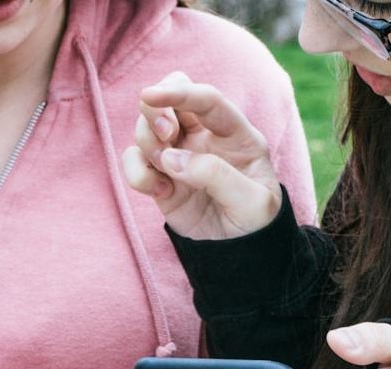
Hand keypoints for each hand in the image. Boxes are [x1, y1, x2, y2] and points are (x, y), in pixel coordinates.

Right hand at [123, 71, 281, 239]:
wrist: (238, 253)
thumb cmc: (256, 222)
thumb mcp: (252, 202)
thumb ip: (216, 175)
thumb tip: (171, 159)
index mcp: (235, 133)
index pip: (206, 99)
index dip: (178, 92)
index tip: (150, 95)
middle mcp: (204, 137)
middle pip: (169, 99)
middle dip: (156, 111)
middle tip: (166, 137)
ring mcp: (180, 155)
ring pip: (146, 128)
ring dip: (147, 145)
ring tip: (166, 175)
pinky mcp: (160, 177)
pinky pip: (134, 161)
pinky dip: (137, 174)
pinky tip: (160, 193)